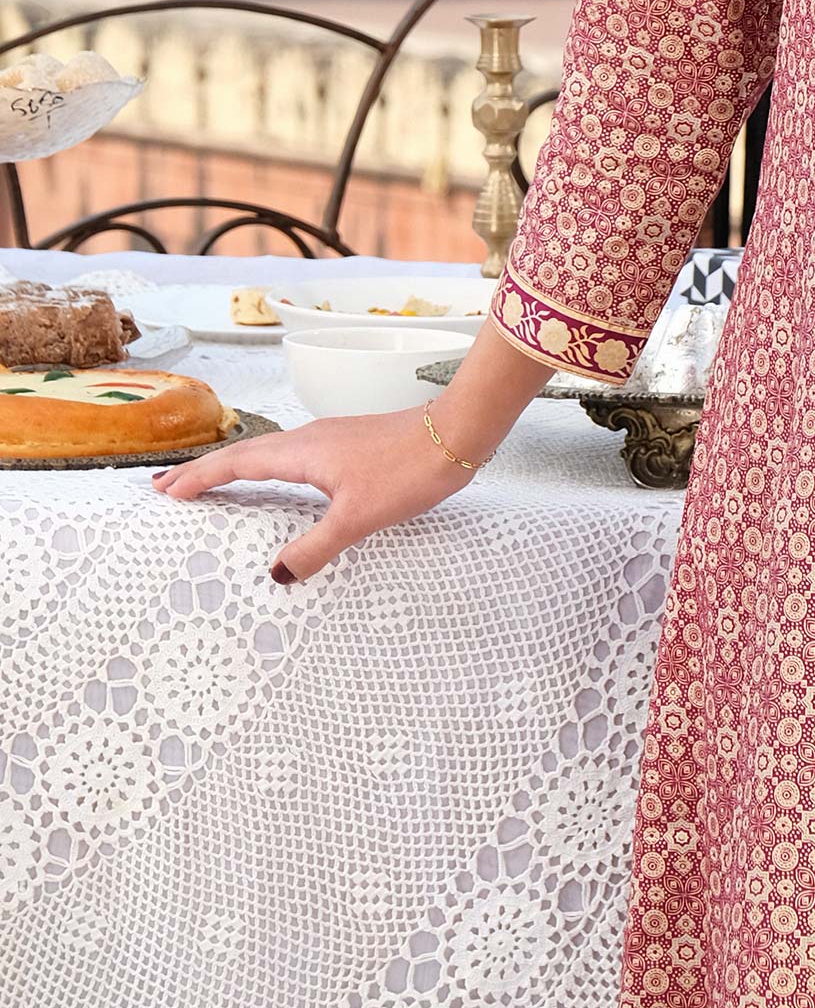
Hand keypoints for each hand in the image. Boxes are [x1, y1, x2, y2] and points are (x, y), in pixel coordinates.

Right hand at [149, 407, 475, 581]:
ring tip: (209, 485)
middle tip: (167, 488)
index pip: (236, 464)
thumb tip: (275, 574)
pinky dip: (266, 468)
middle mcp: (308, 440)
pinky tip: (276, 481)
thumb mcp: (359, 517)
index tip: (165, 491)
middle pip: (244, 455)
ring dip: (234, 468)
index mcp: (301, 453)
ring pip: (268, 453)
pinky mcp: (347, 444)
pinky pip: (291, 456)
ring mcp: (328, 439)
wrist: (456, 433)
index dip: (200, 479)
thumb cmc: (408, 470)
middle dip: (205, 472)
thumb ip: (316, 547)